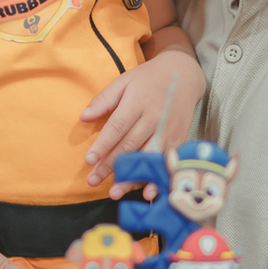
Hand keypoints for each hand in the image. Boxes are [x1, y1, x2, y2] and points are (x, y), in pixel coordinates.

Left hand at [81, 50, 204, 187]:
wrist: (183, 76)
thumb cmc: (148, 80)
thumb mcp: (124, 81)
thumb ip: (104, 99)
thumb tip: (84, 117)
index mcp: (138, 102)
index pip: (118, 127)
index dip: (103, 145)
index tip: (89, 160)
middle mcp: (154, 118)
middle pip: (130, 146)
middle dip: (110, 166)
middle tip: (92, 181)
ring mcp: (168, 131)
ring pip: (147, 158)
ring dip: (131, 177)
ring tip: (114, 192)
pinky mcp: (179, 140)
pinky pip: (165, 162)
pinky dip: (156, 178)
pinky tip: (146, 192)